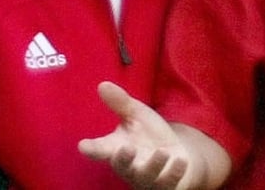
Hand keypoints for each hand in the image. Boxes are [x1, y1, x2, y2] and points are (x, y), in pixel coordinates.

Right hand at [79, 81, 194, 188]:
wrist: (178, 157)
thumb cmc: (151, 136)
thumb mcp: (137, 116)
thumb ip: (121, 103)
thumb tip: (103, 84)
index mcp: (118, 149)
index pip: (101, 150)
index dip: (91, 149)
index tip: (83, 145)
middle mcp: (130, 167)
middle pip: (123, 167)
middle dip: (123, 160)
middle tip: (125, 148)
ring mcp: (148, 179)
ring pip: (147, 177)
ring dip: (154, 166)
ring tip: (162, 152)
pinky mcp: (166, 186)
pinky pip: (169, 183)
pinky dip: (175, 173)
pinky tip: (181, 161)